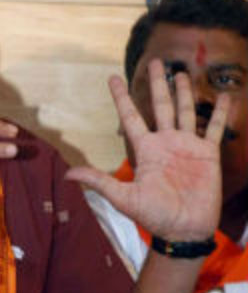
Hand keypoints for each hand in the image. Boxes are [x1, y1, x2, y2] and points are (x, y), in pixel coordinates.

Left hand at [66, 59, 230, 240]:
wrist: (182, 230)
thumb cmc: (152, 215)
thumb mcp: (122, 198)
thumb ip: (98, 182)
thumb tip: (67, 175)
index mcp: (145, 148)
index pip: (130, 116)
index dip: (122, 97)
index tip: (112, 78)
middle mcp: (165, 142)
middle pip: (160, 106)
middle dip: (157, 84)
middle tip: (156, 62)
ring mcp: (187, 146)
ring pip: (185, 111)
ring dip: (184, 92)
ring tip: (181, 73)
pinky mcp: (208, 154)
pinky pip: (214, 129)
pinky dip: (220, 113)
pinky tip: (225, 97)